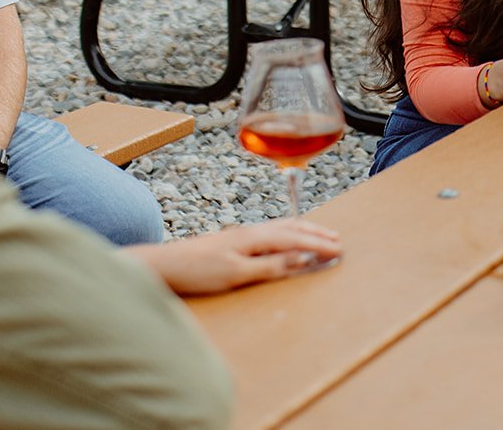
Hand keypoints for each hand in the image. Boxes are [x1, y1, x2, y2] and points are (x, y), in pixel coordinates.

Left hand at [128, 219, 342, 295]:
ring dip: (302, 231)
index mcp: (255, 237)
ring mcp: (241, 235)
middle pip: (291, 227)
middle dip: (315, 233)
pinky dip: (286, 234)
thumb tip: (302, 257)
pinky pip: (269, 233)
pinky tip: (283, 240)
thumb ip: (272, 265)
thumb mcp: (238, 273)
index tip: (339, 249)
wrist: (163, 266)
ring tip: (318, 235)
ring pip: (280, 228)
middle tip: (337, 239)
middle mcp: (250, 231)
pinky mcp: (232, 242)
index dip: (319, 244)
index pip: (296, 238)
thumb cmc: (197, 270)